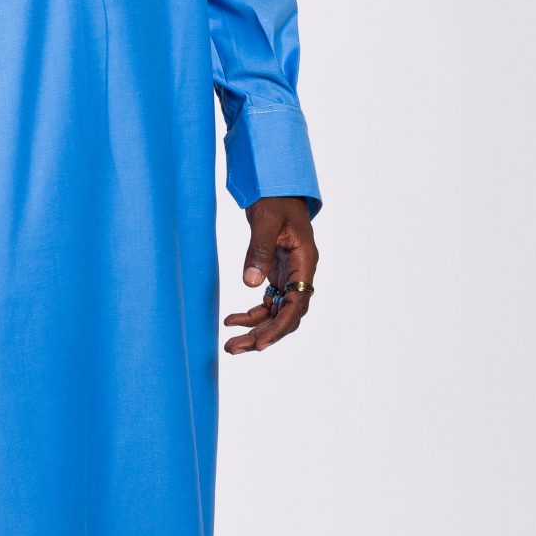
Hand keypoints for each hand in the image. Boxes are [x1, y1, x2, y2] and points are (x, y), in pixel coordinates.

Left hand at [223, 196, 318, 354]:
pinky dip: (251, 315)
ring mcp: (289, 276)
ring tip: (230, 345)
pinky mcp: (276, 274)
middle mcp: (300, 274)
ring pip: (276, 314)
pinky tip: (231, 321)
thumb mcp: (266, 219)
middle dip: (262, 335)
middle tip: (234, 349)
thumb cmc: (275, 199)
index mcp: (305, 262)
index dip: (280, 327)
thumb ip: (258, 249)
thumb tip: (250, 283)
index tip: (261, 344)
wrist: (275, 187)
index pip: (297, 305)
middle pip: (286, 316)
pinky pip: (267, 303)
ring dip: (255, 330)